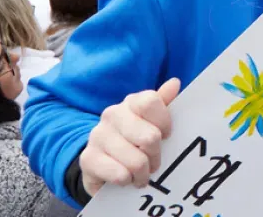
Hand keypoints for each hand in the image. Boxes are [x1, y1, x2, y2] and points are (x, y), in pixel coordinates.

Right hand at [79, 78, 180, 196]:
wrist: (102, 164)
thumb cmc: (135, 141)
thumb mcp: (153, 123)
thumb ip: (164, 103)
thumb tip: (175, 82)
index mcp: (131, 102)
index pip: (151, 102)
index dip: (164, 122)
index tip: (166, 136)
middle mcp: (112, 115)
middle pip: (149, 136)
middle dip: (156, 156)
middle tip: (154, 163)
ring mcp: (97, 136)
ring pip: (136, 160)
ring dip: (143, 174)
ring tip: (141, 175)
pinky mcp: (88, 158)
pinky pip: (120, 174)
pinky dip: (127, 181)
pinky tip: (125, 178)